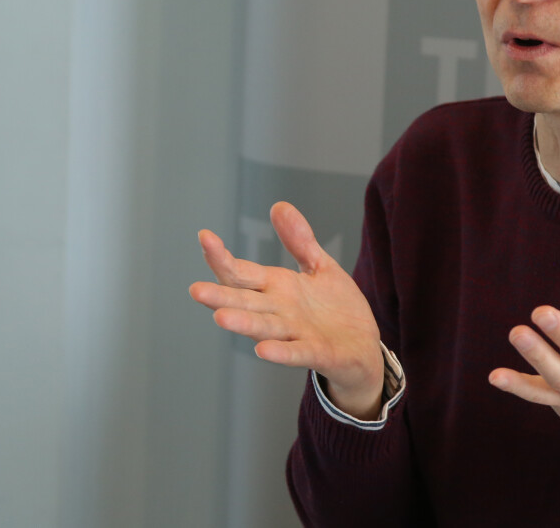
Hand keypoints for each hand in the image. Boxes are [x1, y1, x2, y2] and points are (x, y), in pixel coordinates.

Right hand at [189, 201, 384, 419]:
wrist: (363, 346)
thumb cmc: (336, 309)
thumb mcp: (319, 266)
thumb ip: (299, 241)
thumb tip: (279, 206)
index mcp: (276, 288)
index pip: (241, 272)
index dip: (222, 257)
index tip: (205, 237)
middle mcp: (279, 311)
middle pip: (244, 302)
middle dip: (220, 296)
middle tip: (195, 290)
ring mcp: (295, 333)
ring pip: (264, 327)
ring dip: (243, 323)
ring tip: (220, 317)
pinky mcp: (317, 352)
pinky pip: (296, 352)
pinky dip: (280, 351)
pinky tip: (263, 350)